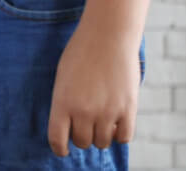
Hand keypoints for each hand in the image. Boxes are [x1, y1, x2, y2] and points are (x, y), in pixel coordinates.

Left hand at [48, 21, 141, 155]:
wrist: (107, 35)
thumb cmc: (81, 52)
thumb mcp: (63, 77)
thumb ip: (65, 102)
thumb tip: (69, 125)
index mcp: (62, 102)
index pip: (57, 139)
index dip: (59, 148)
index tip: (63, 150)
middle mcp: (84, 111)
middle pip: (82, 142)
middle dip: (82, 137)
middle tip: (85, 125)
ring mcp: (107, 111)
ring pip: (102, 142)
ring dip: (101, 135)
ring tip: (101, 120)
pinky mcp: (128, 109)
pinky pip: (124, 137)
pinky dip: (119, 134)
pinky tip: (116, 123)